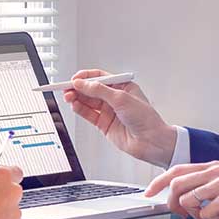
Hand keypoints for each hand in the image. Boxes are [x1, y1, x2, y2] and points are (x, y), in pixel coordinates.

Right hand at [62, 69, 177, 166]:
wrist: (151, 141)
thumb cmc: (146, 118)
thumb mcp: (121, 98)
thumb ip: (99, 91)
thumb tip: (83, 83)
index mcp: (123, 86)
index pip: (100, 77)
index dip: (86, 77)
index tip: (74, 79)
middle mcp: (115, 98)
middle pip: (91, 89)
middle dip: (78, 88)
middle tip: (66, 88)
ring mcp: (109, 111)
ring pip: (88, 102)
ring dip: (77, 98)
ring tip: (68, 96)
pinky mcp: (104, 124)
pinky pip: (89, 114)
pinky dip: (80, 109)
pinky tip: (74, 105)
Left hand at [144, 161, 218, 218]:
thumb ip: (210, 186)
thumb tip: (191, 199)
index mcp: (213, 166)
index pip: (176, 170)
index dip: (158, 182)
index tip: (148, 193)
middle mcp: (214, 171)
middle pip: (176, 184)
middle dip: (172, 203)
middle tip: (181, 214)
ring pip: (187, 198)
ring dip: (193, 212)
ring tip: (209, 214)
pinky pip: (207, 211)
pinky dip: (211, 218)